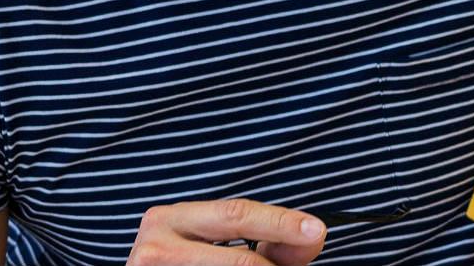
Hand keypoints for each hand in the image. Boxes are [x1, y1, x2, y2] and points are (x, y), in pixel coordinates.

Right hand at [128, 199, 327, 265]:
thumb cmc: (182, 265)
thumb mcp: (217, 247)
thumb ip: (267, 242)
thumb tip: (313, 236)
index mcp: (170, 219)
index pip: (236, 214)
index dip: (280, 222)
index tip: (316, 229)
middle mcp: (156, 244)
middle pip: (238, 257)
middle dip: (278, 260)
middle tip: (311, 248)